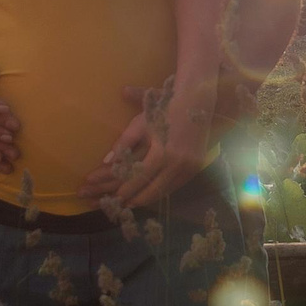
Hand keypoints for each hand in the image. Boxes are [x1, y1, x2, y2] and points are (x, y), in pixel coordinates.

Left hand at [89, 84, 211, 208]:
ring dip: (150, 198)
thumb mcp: (141, 123)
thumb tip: (107, 162)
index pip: (140, 178)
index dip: (127, 189)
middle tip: (122, 206)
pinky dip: (164, 190)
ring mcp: (189, 166)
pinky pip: (178, 184)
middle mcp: (178, 163)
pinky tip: (153, 193)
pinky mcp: (197, 166)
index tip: (115, 197)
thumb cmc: (164, 109)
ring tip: (135, 203)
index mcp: (162, 153)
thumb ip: (124, 143)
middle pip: (154, 189)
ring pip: (167, 190)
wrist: (197, 100)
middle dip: (137, 199)